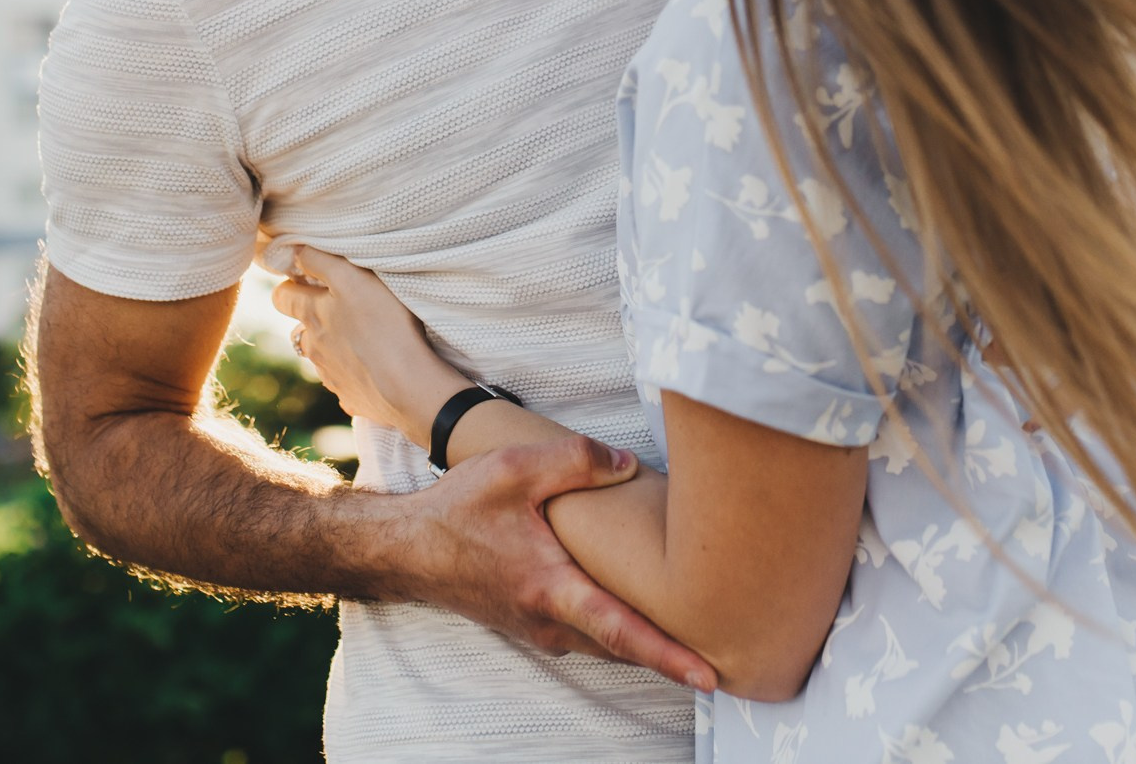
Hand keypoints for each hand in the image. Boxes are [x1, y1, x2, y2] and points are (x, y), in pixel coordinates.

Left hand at [273, 247, 469, 441]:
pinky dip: (354, 373)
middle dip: (312, 318)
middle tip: (340, 310)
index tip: (306, 280)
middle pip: (300, 329)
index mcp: (312, 315)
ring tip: (364, 340)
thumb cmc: (384, 324)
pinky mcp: (350, 397)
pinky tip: (376, 367)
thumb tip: (295, 249)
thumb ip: (321, 260)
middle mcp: (314, 347)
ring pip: (322, 356)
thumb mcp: (353, 278)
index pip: (281, 296)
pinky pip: (345, 381)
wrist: (406, 385)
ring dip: (334, 346)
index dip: (290, 286)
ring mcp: (330, 376)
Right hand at [391, 437, 714, 690]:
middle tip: (728, 658)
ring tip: (697, 641)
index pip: (621, 631)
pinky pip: (588, 636)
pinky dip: (621, 633)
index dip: (668, 656)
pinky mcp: (533, 623)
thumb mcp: (514, 468)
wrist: (406, 548)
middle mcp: (549, 621)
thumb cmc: (458, 509)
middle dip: (674, 657)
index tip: (709, 676)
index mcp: (551, 589)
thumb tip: (629, 464)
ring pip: (607, 644)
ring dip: (648, 646)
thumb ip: (576, 459)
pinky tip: (642, 616)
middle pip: (625, 648)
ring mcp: (540, 629)